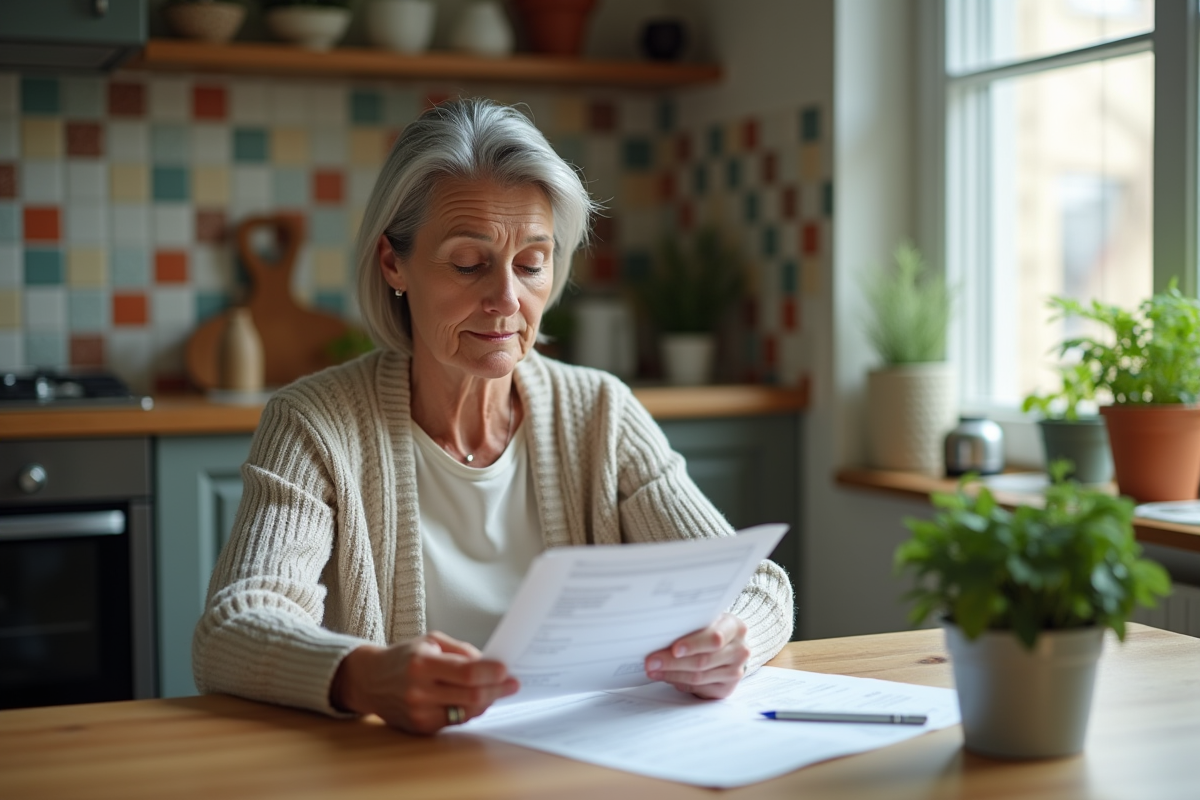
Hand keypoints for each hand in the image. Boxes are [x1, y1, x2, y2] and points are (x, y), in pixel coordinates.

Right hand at [330, 630, 518, 734]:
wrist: (370, 681)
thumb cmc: (405, 657)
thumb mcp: (431, 641)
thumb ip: (462, 651)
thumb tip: (491, 664)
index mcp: (422, 664)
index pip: (466, 673)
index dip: (491, 673)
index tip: (508, 670)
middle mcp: (419, 691)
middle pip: (471, 696)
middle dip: (497, 690)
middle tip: (513, 684)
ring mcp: (420, 713)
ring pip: (467, 712)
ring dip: (487, 701)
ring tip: (496, 689)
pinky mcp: (421, 728)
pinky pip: (456, 721)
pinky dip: (470, 710)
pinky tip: (475, 700)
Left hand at [643, 612, 750, 699]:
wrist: (729, 644)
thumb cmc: (711, 628)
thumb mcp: (706, 620)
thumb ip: (690, 626)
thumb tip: (659, 636)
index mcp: (735, 628)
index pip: (714, 638)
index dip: (693, 645)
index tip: (674, 649)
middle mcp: (739, 650)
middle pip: (703, 661)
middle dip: (673, 662)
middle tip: (652, 662)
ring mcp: (735, 672)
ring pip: (699, 677)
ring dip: (672, 674)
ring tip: (653, 670)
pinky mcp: (727, 689)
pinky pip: (699, 688)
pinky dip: (680, 683)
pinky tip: (667, 677)